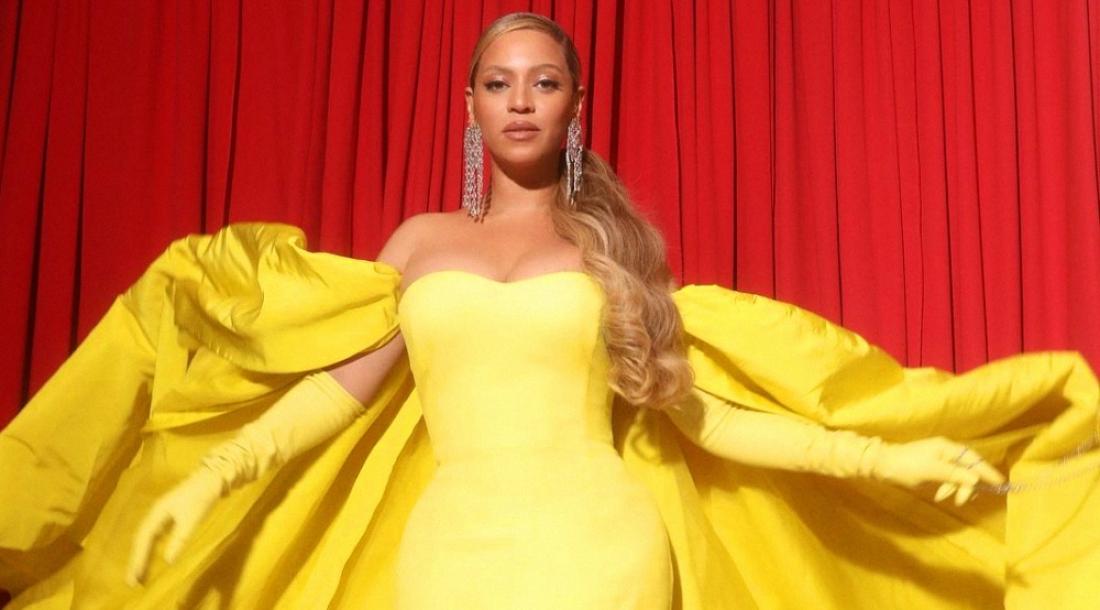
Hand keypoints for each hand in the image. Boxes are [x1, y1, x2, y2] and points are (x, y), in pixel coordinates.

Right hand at [125, 469, 223, 586]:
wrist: (212, 478)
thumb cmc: (201, 497)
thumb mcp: (191, 520)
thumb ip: (179, 540)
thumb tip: (167, 561)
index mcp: (157, 513)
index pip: (143, 540)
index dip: (137, 559)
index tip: (134, 577)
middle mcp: (154, 513)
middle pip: (140, 539)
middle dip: (135, 560)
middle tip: (131, 581)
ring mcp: (160, 512)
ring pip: (146, 537)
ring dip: (141, 554)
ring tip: (137, 572)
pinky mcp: (169, 513)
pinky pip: (154, 534)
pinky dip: (150, 546)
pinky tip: (151, 555)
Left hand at [870, 436, 1005, 505]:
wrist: (882, 465)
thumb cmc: (905, 465)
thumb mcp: (930, 470)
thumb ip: (953, 474)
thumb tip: (974, 479)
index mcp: (947, 448)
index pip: (973, 459)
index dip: (987, 471)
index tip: (1000, 484)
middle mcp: (946, 452)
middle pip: (968, 469)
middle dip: (967, 486)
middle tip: (959, 501)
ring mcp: (940, 461)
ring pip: (959, 476)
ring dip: (955, 489)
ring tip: (943, 497)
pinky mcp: (934, 470)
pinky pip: (950, 480)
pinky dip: (948, 488)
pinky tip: (940, 496)